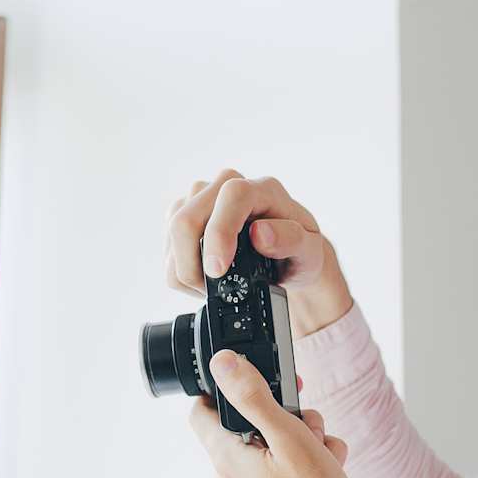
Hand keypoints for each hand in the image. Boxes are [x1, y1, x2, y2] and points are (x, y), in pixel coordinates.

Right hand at [164, 170, 355, 337]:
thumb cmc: (298, 252)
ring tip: (213, 286)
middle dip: (192, 264)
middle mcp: (227, 185)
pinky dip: (179, 270)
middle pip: (187, 217)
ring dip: (185, 270)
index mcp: (262, 189)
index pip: (231, 198)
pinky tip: (202, 277)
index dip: (218, 234)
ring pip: (172, 233)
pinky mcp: (183, 213)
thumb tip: (260, 233)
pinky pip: (167, 243)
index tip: (217, 271)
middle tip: (211, 291)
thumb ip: (291, 240)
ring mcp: (201, 198)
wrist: (286, 256)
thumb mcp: (309, 251)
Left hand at [188, 350, 380, 477]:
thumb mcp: (287, 437)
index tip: (257, 380)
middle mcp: (231, 474)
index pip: (201, 408)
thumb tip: (222, 363)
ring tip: (324, 451)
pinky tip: (330, 467)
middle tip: (306, 422)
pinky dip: (310, 460)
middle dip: (283, 412)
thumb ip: (253, 397)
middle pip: (247, 421)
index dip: (224, 387)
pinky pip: (285, 466)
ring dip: (303, 436)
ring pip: (272, 442)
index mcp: (226, 456)